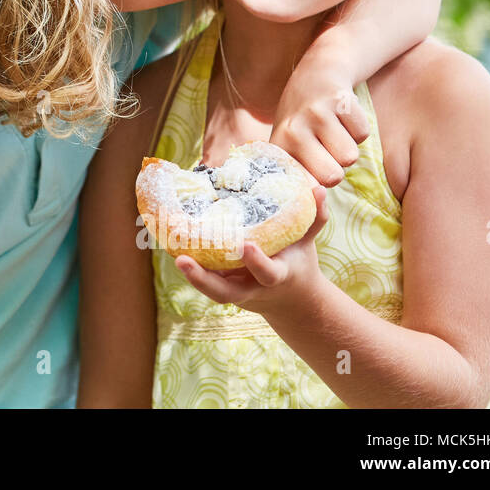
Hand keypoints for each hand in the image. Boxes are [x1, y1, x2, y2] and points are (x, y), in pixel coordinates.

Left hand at [175, 184, 329, 315]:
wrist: (292, 301)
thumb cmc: (296, 263)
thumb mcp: (307, 244)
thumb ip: (313, 217)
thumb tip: (319, 188)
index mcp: (277, 276)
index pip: (267, 273)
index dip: (257, 262)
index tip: (246, 245)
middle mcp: (253, 288)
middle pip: (226, 292)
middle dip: (206, 280)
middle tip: (184, 261)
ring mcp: (235, 291)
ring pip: (211, 290)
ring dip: (192, 277)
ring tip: (174, 256)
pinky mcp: (222, 287)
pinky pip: (204, 280)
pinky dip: (190, 267)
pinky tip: (170, 246)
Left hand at [271, 52, 368, 186]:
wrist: (317, 74)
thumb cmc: (302, 120)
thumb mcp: (289, 144)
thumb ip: (299, 172)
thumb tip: (316, 198)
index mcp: (278, 146)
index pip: (303, 187)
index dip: (315, 187)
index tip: (315, 177)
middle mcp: (292, 130)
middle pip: (332, 177)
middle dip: (336, 169)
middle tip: (325, 149)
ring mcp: (315, 114)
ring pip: (350, 158)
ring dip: (347, 148)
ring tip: (332, 131)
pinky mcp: (339, 101)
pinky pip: (362, 134)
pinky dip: (357, 129)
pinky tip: (342, 117)